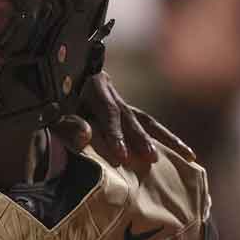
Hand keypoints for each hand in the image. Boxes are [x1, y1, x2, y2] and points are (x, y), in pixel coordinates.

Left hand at [50, 71, 195, 166]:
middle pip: (130, 116)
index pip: (107, 113)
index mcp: (92, 87)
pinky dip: (164, 139)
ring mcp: (120, 99)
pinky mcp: (126, 109)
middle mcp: (110, 91)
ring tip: (188, 156)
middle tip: (151, 159)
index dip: (115, 134)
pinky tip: (184, 153)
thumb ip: (66, 124)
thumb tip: (86, 137)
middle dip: (141, 139)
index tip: (122, 156)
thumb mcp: (51, 111)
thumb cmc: (51, 102)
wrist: (54, 80)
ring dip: (165, 139)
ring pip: (145, 119)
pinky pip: (147, 124)